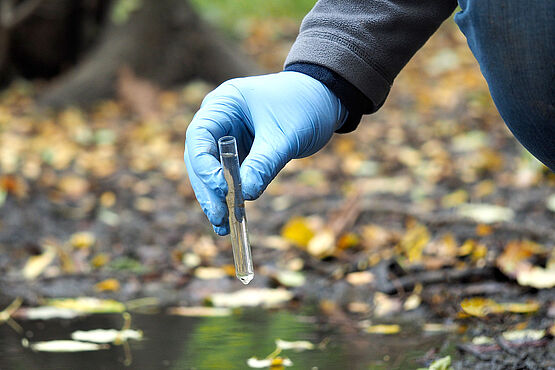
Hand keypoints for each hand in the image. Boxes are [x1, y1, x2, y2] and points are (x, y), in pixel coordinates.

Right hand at [184, 71, 346, 234]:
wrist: (325, 99)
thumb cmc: (305, 105)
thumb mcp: (285, 136)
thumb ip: (264, 163)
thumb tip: (245, 196)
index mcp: (224, 103)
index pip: (199, 135)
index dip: (204, 164)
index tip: (220, 188)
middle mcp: (220, 119)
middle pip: (200, 157)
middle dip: (208, 188)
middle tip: (218, 216)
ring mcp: (228, 137)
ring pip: (211, 171)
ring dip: (216, 198)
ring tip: (223, 226)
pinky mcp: (240, 153)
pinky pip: (229, 177)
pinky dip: (230, 196)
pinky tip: (231, 219)